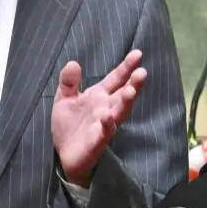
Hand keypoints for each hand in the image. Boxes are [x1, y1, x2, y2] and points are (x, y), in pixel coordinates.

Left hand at [50, 51, 146, 185]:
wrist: (64, 154)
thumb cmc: (69, 125)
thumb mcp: (64, 98)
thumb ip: (69, 81)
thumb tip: (73, 63)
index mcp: (99, 96)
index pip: (116, 79)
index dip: (126, 67)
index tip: (138, 54)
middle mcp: (106, 108)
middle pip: (123, 94)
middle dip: (133, 84)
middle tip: (142, 72)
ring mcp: (104, 125)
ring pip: (119, 112)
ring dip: (126, 102)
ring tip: (131, 91)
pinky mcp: (97, 141)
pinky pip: (104, 132)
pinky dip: (107, 124)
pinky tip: (107, 116)